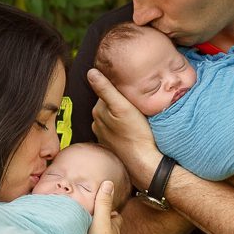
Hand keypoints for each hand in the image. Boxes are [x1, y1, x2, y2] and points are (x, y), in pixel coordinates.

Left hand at [87, 69, 160, 186]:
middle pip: (109, 104)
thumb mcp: (122, 107)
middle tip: (136, 103)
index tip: (132, 91)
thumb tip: (90, 72)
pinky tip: (132, 128)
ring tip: (135, 116)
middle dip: (120, 101)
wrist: (143, 161)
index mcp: (98, 111)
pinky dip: (122, 126)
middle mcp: (97, 123)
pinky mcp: (112, 144)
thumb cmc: (136, 133)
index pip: (107, 91)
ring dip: (121, 114)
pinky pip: (116, 129)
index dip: (120, 89)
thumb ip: (105, 89)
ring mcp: (104, 134)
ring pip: (113, 116)